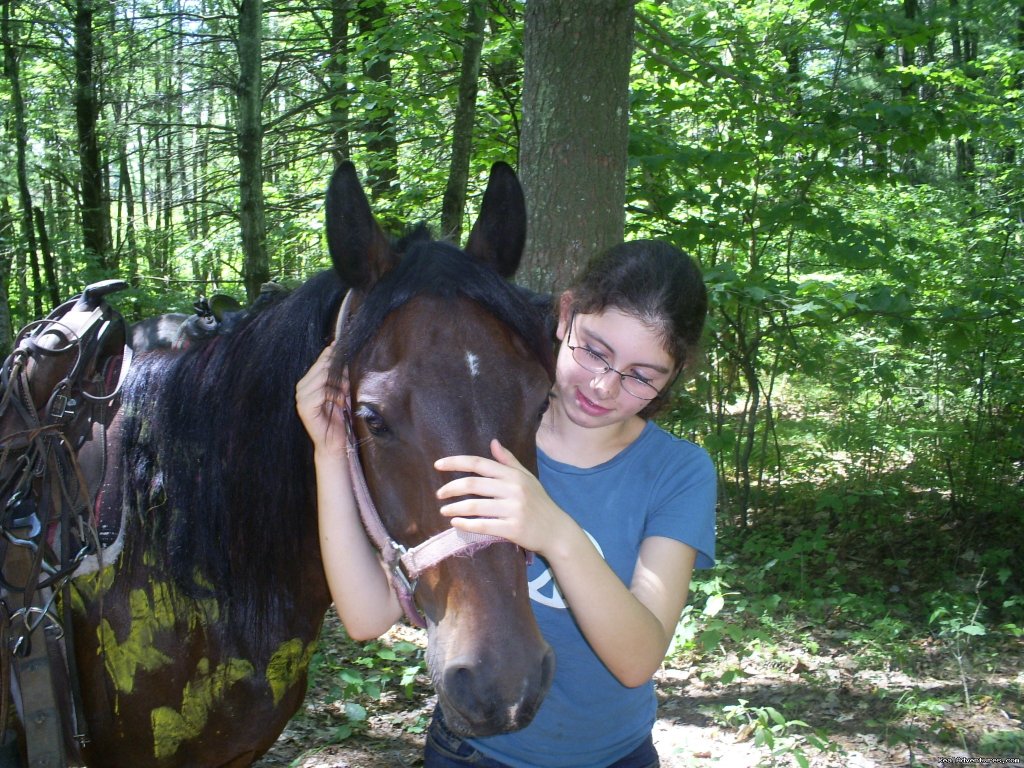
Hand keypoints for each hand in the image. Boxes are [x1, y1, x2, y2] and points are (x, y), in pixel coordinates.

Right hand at [296, 343, 348, 457]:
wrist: (333, 441)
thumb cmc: (338, 416)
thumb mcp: (341, 391)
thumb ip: (340, 376)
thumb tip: (343, 357)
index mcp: (307, 382)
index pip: (319, 363)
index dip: (329, 355)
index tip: (338, 346)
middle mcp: (301, 388)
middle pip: (322, 368)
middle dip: (338, 373)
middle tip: (347, 385)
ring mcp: (301, 398)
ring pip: (323, 378)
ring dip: (338, 385)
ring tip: (343, 395)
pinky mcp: (305, 407)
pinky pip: (323, 392)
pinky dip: (335, 395)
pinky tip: (338, 403)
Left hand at [434, 439, 568, 555]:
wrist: (556, 530)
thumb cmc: (539, 503)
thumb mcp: (526, 478)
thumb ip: (508, 461)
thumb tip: (493, 442)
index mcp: (513, 475)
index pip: (480, 463)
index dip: (456, 462)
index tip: (438, 465)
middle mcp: (513, 489)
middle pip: (473, 484)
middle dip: (451, 488)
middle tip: (439, 494)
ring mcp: (513, 509)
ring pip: (474, 506)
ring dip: (454, 507)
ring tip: (443, 511)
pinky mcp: (512, 529)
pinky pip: (483, 525)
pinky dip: (466, 524)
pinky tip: (456, 523)